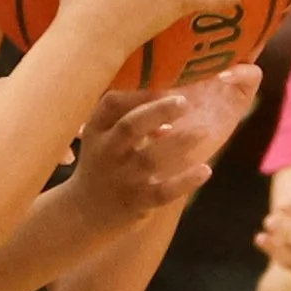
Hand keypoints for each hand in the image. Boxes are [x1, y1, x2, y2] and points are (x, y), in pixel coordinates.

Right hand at [69, 65, 261, 221]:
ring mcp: (121, 179)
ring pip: (149, 160)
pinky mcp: (137, 203)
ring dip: (178, 144)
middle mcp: (107, 153)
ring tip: (204, 131)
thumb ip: (127, 109)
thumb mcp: (102, 135)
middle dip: (157, 112)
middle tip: (185, 100)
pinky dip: (185, 182)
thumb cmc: (103, 162)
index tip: (164, 79)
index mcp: (98, 131)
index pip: (112, 103)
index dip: (137, 90)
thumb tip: (172, 77)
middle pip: (129, 127)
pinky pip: (163, 192)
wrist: (84, 213)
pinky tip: (205, 170)